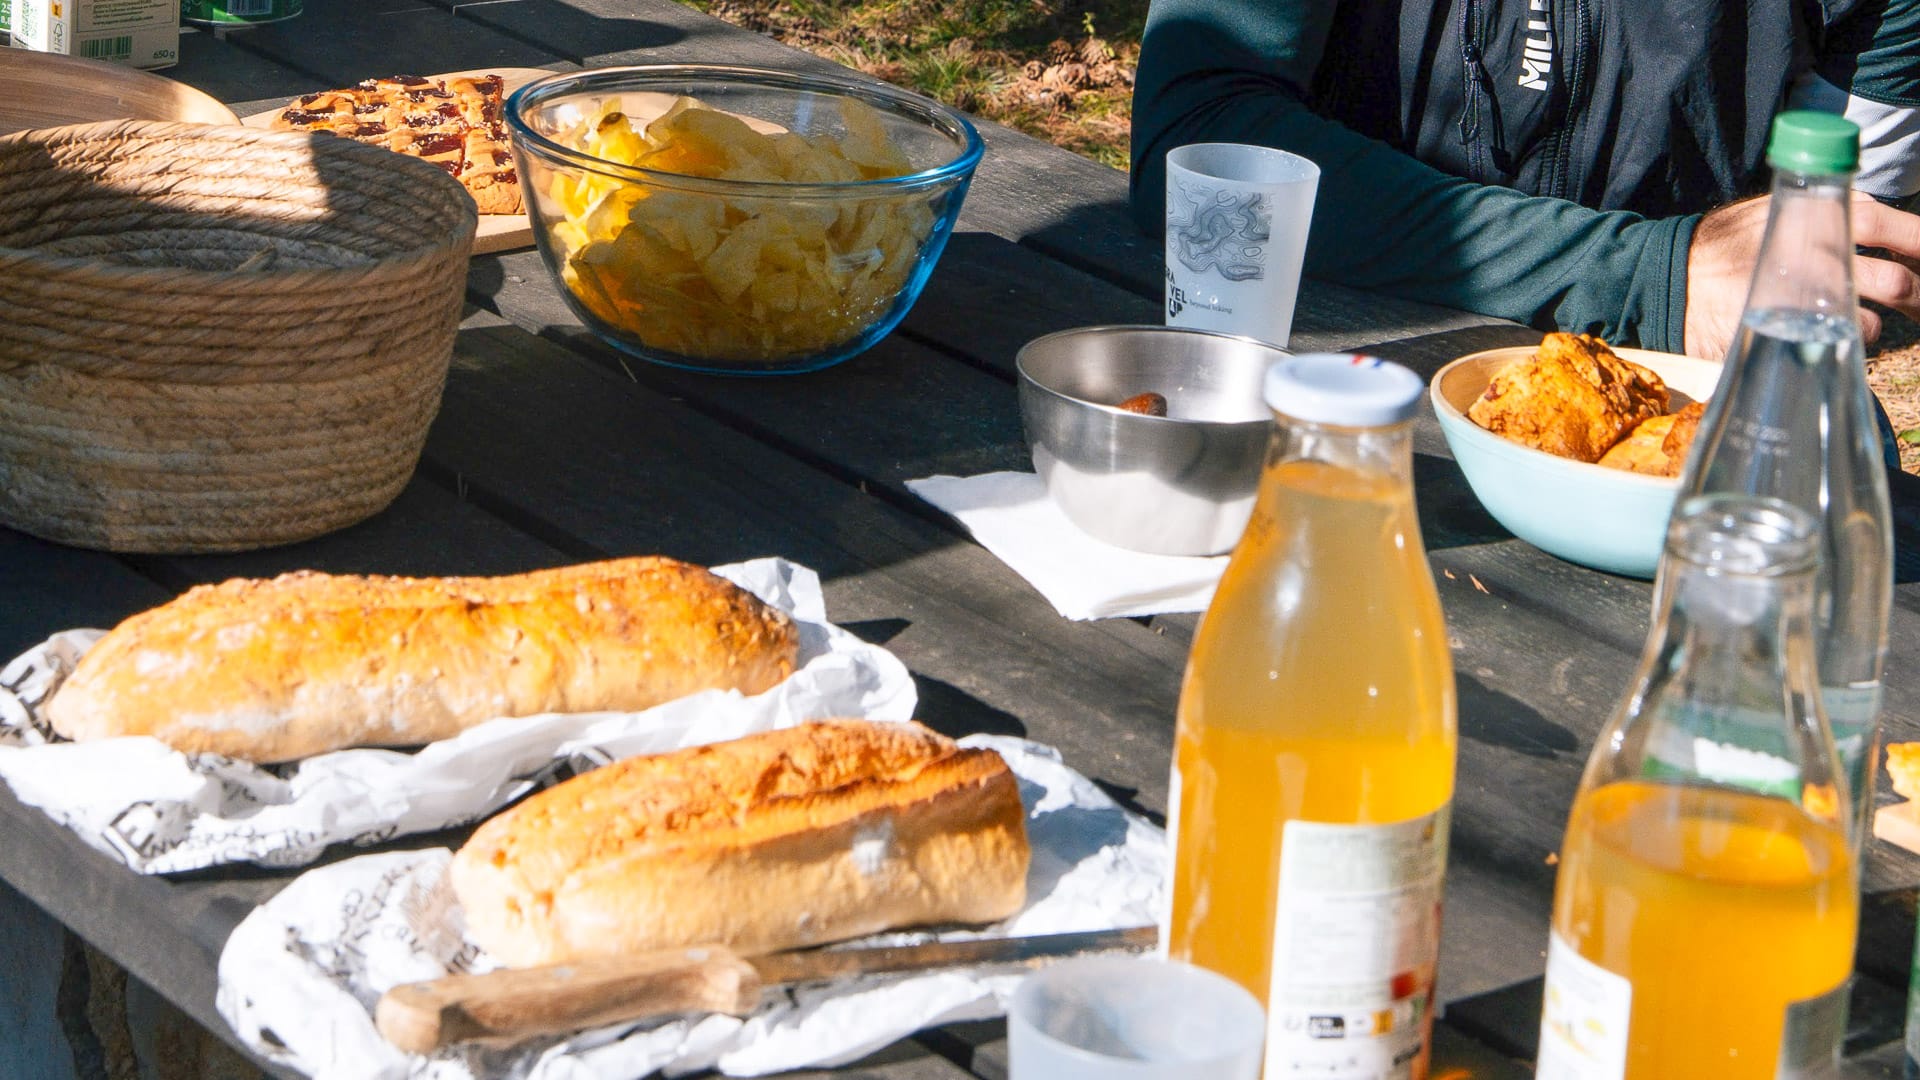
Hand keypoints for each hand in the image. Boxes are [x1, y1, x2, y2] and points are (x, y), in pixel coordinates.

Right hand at [1683, 192, 1919, 359]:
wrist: (1669, 282)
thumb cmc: (1720, 246)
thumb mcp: (1770, 211)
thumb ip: (1820, 213)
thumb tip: (1868, 223)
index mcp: (1821, 214)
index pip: (1893, 225)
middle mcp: (1824, 253)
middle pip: (1900, 281)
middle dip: (1919, 295)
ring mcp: (1812, 296)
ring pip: (1875, 318)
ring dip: (1881, 320)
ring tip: (1867, 320)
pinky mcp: (1796, 329)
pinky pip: (1845, 338)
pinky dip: (1850, 337)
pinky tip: (1832, 334)